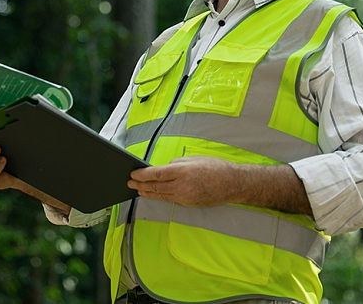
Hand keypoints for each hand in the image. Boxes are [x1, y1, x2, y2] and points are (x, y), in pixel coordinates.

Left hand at [128, 156, 311, 214]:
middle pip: (155, 187)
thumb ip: (176, 163)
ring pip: (161, 195)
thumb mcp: (194, 158)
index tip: (132, 173)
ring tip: (137, 189)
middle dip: (140, 185)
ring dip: (147, 193)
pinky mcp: (189, 204)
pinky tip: (152, 194)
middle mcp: (182, 186)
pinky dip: (159, 196)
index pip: (156, 174)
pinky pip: (170, 200)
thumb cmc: (215, 167)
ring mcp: (185, 197)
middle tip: (129, 182)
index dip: (142, 175)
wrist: (233, 184)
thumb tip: (163, 168)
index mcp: (183, 171)